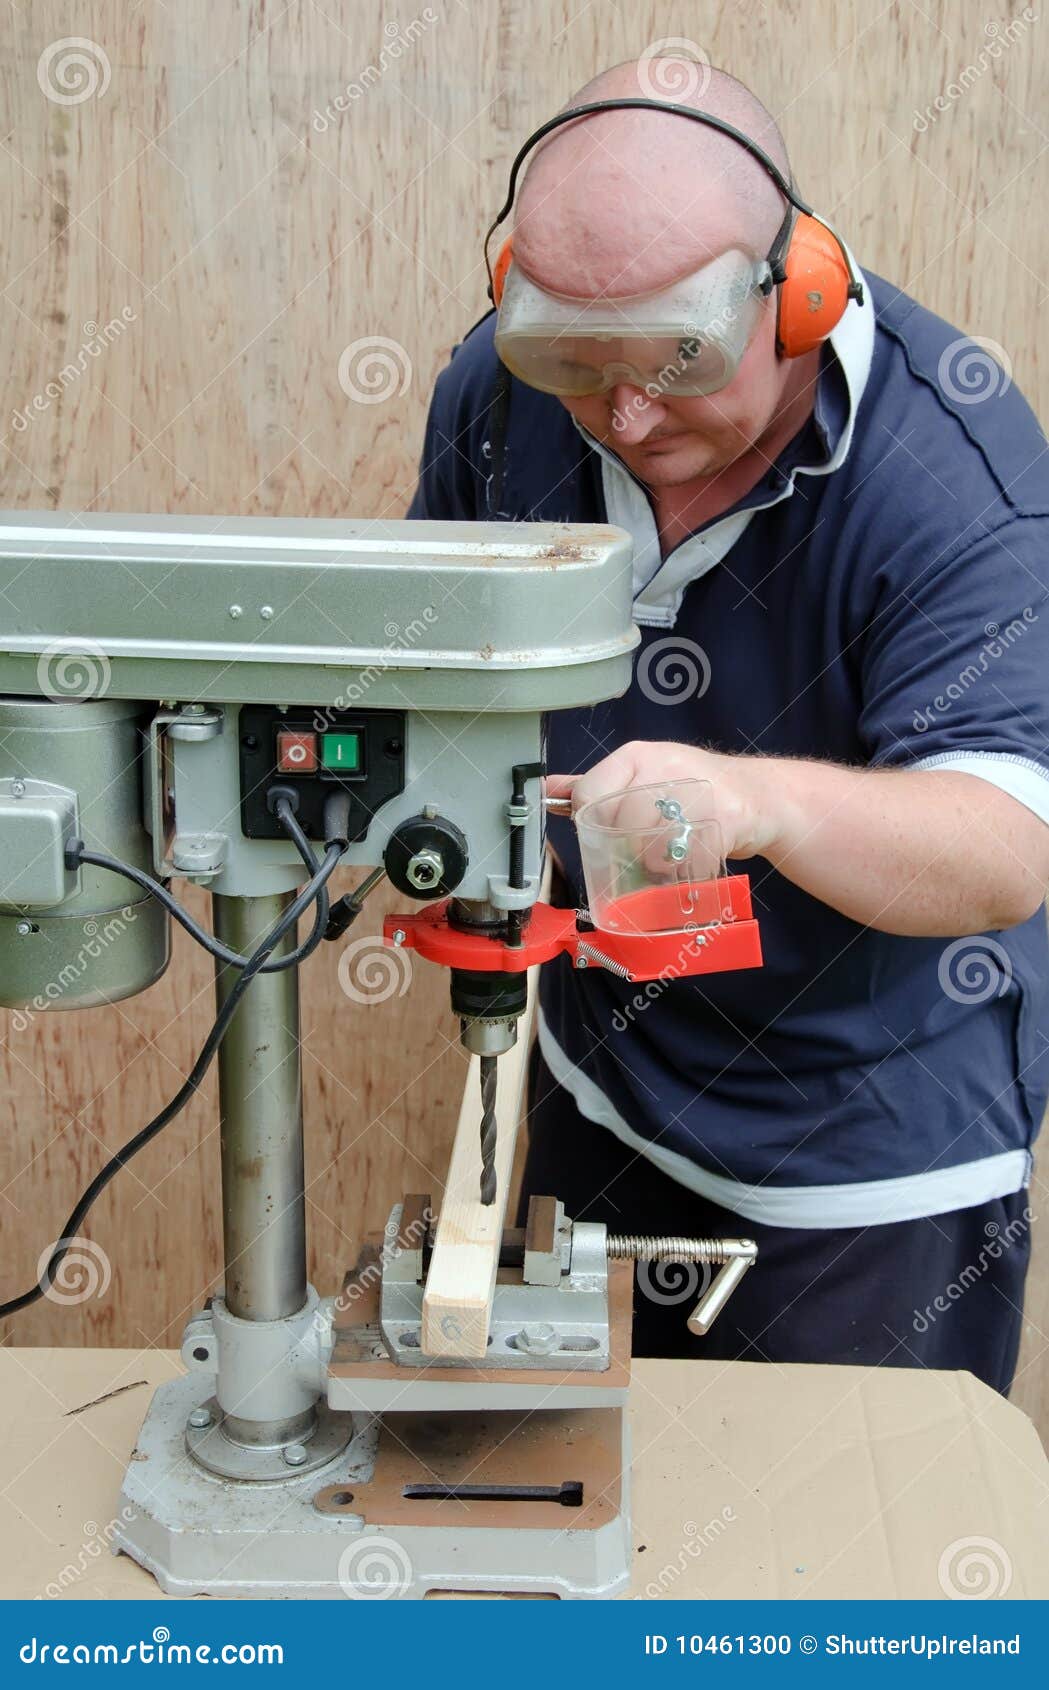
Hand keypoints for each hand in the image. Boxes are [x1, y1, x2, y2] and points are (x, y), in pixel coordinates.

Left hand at [546, 740, 784, 861]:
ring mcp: (696, 792)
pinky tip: (691, 858)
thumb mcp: (641, 776)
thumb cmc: (690, 788)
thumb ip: (594, 785)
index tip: (609, 830)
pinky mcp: (723, 818)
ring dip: (656, 861)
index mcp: (637, 756)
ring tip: (670, 852)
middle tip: (645, 845)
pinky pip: (686, 857)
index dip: (593, 820)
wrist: (756, 796)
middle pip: (618, 824)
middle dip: (628, 845)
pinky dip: (685, 869)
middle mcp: (662, 768)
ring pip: (650, 845)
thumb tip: (547, 789)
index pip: (590, 793)